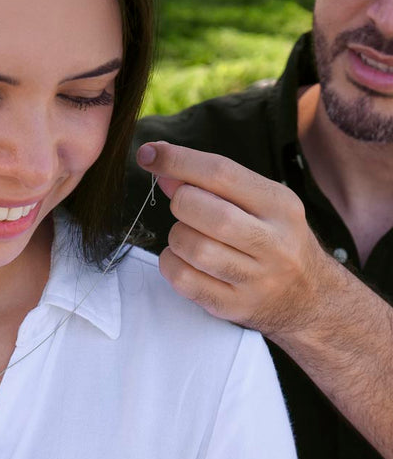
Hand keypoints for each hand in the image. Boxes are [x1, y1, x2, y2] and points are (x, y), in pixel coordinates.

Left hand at [136, 141, 336, 338]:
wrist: (309, 297)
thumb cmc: (273, 240)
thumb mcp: (260, 204)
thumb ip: (215, 186)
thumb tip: (166, 173)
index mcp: (280, 205)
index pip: (222, 173)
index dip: (178, 160)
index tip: (149, 153)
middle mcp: (273, 242)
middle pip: (207, 213)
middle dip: (181, 203)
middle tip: (183, 207)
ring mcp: (255, 279)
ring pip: (194, 249)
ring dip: (177, 237)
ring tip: (187, 236)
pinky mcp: (234, 305)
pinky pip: (185, 280)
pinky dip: (171, 264)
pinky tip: (182, 259)